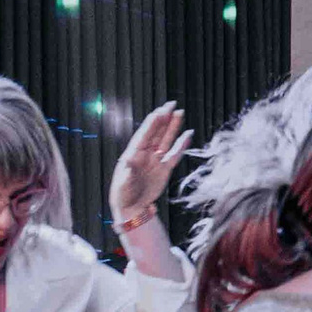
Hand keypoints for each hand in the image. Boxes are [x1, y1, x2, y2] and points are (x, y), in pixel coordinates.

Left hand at [110, 104, 191, 230]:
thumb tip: (128, 161)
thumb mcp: (124, 183)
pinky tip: (187, 134)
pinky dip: (182, 145)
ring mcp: (156, 160)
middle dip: (164, 118)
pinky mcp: (165, 169)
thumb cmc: (123, 194)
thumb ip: (128, 172)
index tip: (160, 111)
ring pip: (166, 140)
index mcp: (134, 154)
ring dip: (173, 127)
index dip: (153, 123)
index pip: (145, 134)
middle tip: (171, 104)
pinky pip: (175, 154)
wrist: (132, 207)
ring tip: (179, 113)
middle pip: (157, 132)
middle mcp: (146, 154)